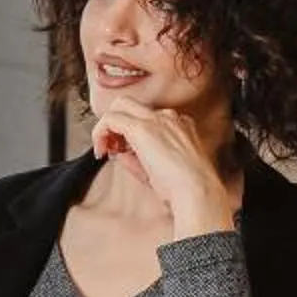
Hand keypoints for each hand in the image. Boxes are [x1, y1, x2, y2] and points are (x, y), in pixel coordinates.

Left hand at [89, 104, 235, 238]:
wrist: (196, 191)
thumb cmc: (186, 188)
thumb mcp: (162, 171)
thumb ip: (140, 159)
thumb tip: (121, 154)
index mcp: (180, 125)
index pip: (147, 118)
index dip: (129, 133)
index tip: (123, 150)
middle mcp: (169, 117)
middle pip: (131, 105)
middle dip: (115, 122)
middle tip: (109, 145)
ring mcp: (156, 120)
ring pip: (120, 106)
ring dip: (107, 126)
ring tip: (104, 149)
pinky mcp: (142, 128)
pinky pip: (111, 119)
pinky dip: (100, 132)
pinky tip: (100, 150)